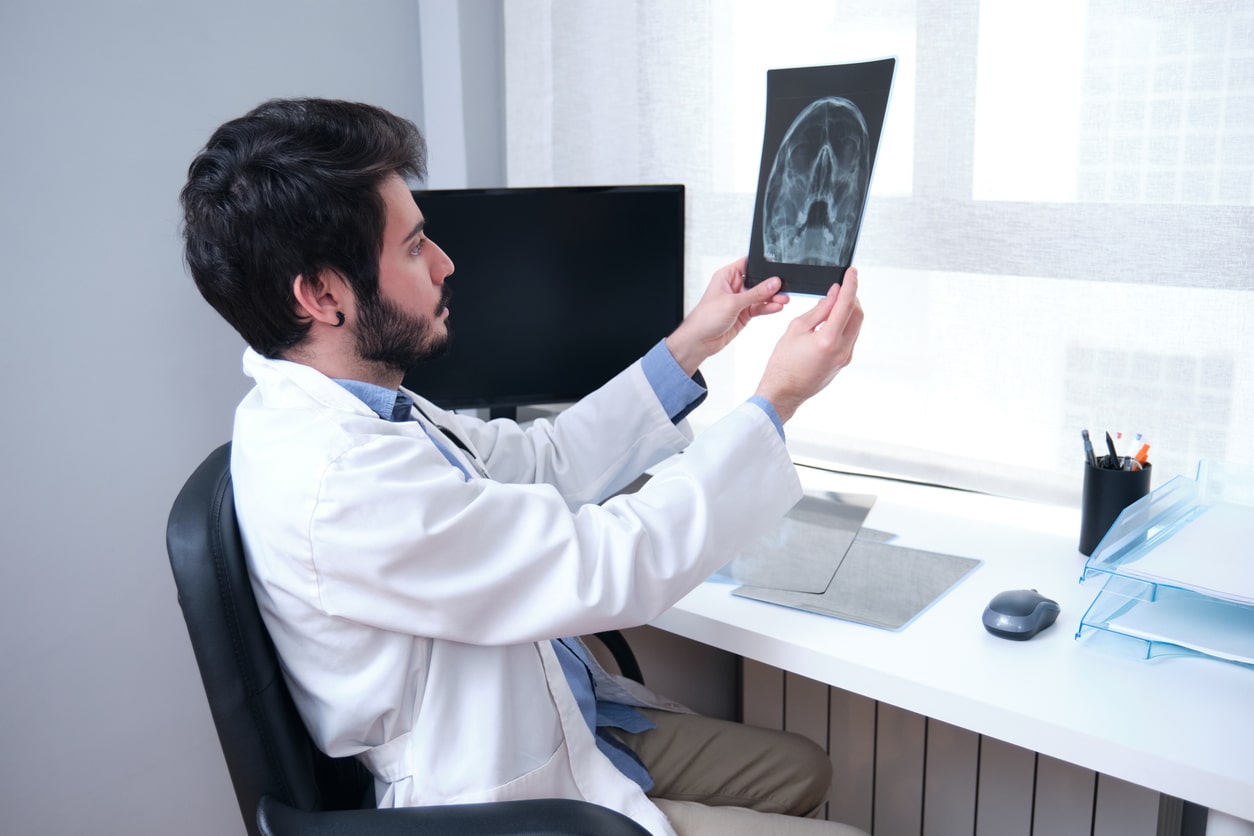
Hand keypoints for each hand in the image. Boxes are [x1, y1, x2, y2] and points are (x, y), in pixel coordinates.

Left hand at [665, 257, 789, 375]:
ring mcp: (739, 301)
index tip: (776, 269)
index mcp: (726, 276)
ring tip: (784, 299)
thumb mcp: (732, 303)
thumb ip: (755, 293)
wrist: (699, 341)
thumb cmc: (705, 318)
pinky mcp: (743, 314)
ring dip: (772, 298)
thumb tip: (773, 283)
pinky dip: (768, 308)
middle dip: (771, 285)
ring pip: (760, 296)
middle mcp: (734, 287)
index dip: (761, 265)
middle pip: (758, 281)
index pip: (747, 264)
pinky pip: (759, 308)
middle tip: (784, 288)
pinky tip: (777, 307)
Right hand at [754, 267, 862, 422]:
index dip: (850, 285)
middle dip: (852, 297)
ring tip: (835, 301)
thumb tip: (834, 294)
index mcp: (828, 340)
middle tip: (842, 286)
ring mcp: (845, 357)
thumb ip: (818, 310)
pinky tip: (832, 319)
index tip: (852, 272)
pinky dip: (845, 323)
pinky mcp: (843, 362)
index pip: (846, 305)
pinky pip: (850, 336)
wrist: (783, 392)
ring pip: (856, 325)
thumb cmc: (783, 363)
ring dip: (849, 310)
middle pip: (857, 314)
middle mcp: (842, 349)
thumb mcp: (796, 329)